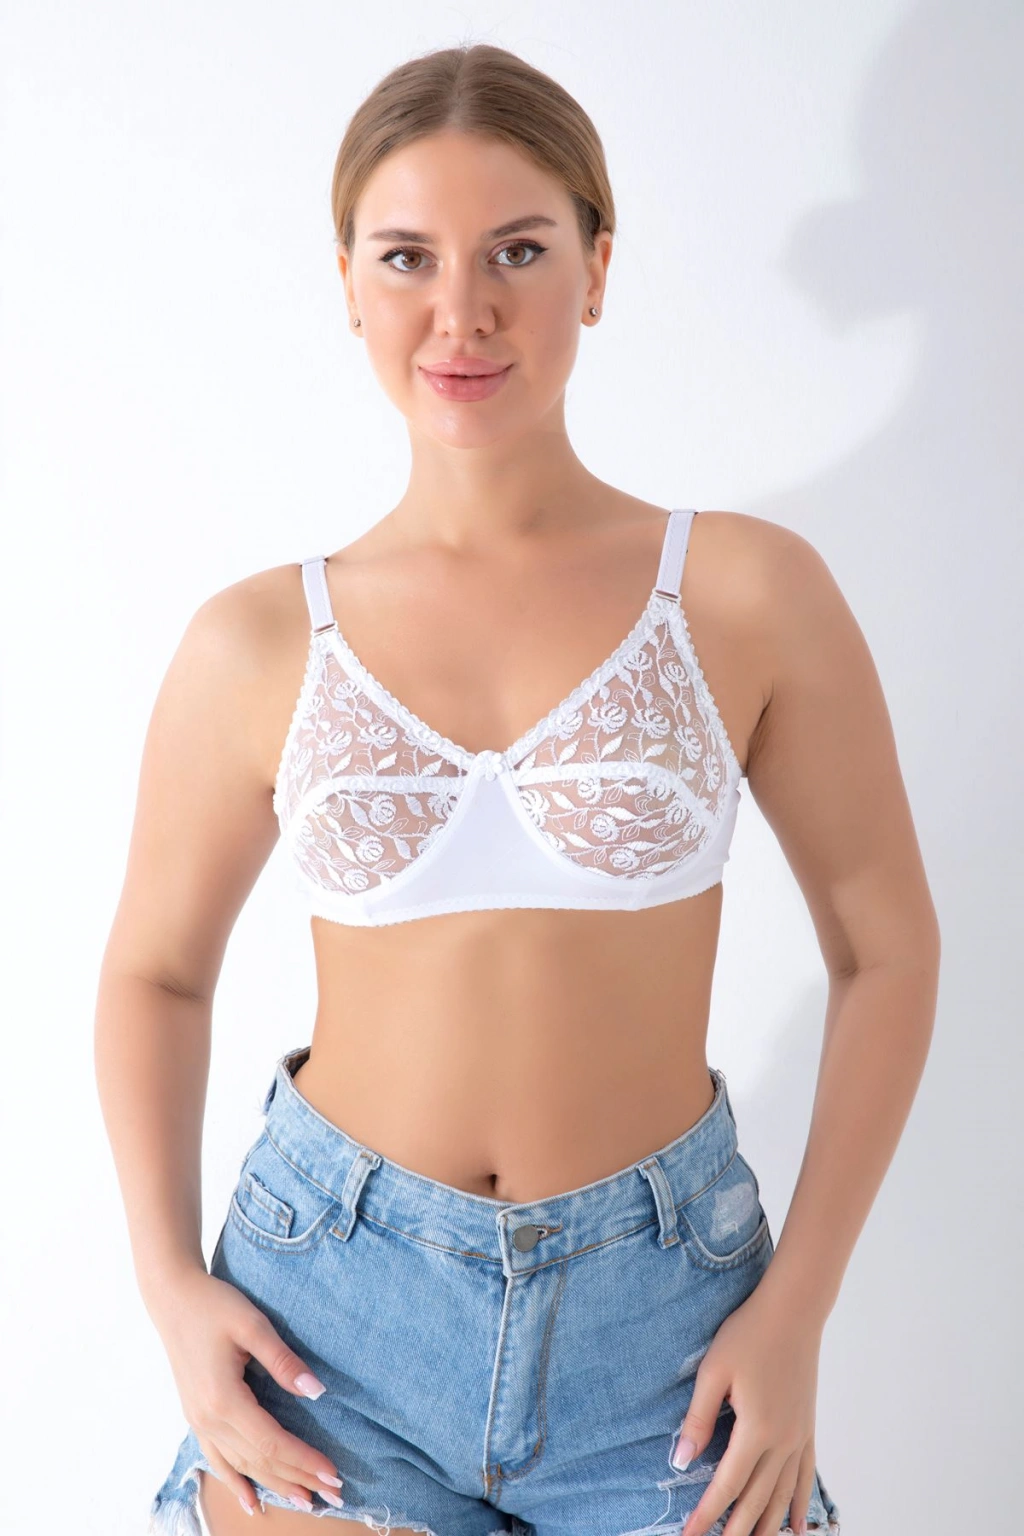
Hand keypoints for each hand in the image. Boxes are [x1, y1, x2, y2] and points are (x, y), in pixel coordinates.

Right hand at [153, 1267, 345, 1515]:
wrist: (173, 1298)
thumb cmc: (215, 1305)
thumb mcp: (254, 1325)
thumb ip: (284, 1362)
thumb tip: (317, 1393)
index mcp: (224, 1399)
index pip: (272, 1443)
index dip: (304, 1460)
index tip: (334, 1473)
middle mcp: (209, 1420)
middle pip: (260, 1461)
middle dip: (299, 1478)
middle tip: (335, 1494)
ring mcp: (199, 1422)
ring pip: (241, 1465)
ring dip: (275, 1484)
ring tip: (306, 1501)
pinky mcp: (196, 1417)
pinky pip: (218, 1460)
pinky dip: (237, 1482)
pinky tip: (251, 1501)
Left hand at [673, 1287, 823, 1535]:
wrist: (793, 1311)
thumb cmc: (748, 1335)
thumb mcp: (714, 1370)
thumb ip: (699, 1417)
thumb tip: (683, 1459)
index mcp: (756, 1430)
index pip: (727, 1485)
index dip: (707, 1515)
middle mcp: (782, 1442)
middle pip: (757, 1500)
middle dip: (736, 1531)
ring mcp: (799, 1437)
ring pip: (783, 1496)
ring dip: (768, 1527)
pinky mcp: (808, 1428)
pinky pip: (806, 1477)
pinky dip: (800, 1505)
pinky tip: (799, 1528)